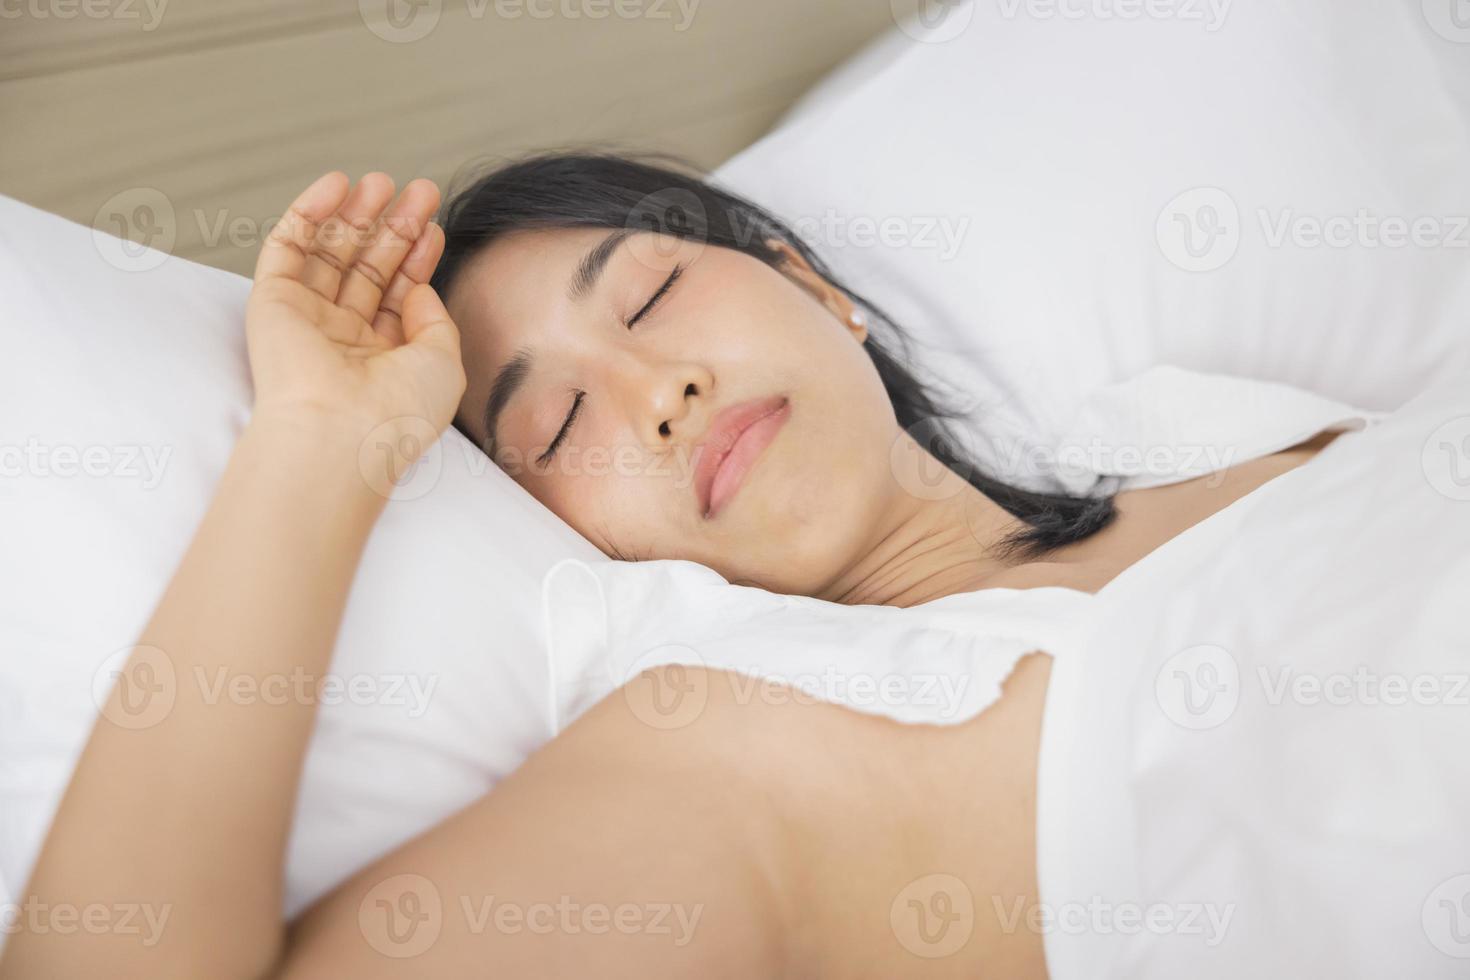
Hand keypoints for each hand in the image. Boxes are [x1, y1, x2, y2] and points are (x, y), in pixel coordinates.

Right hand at [245, 171, 466, 452]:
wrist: (341, 433)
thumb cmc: (398, 413)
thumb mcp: (444, 364)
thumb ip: (436, 321)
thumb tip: (419, 288)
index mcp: (382, 359)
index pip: (399, 295)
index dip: (417, 257)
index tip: (435, 225)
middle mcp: (343, 339)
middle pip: (368, 268)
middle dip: (393, 227)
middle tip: (419, 190)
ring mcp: (306, 320)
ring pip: (330, 252)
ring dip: (355, 214)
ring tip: (382, 182)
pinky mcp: (271, 303)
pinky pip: (287, 247)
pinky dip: (308, 212)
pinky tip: (336, 184)